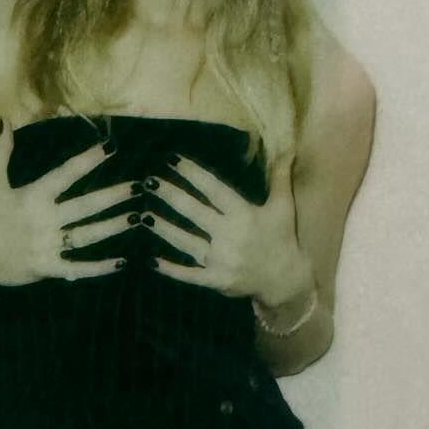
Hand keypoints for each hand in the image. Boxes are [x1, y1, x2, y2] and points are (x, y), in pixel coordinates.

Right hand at [0, 116, 131, 288]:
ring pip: (87, 235)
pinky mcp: (45, 268)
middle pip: (85, 206)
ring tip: (138, 217)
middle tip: (140, 187)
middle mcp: (43, 220)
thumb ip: (1, 151)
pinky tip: (120, 262)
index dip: (88, 161)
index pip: (65, 174)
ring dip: (113, 227)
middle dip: (114, 196)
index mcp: (32, 197)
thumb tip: (5, 120)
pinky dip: (98, 267)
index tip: (109, 149)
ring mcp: (46, 246)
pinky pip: (76, 268)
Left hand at [144, 148, 313, 306]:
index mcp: (244, 214)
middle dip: (170, 195)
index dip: (192, 174)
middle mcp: (230, 235)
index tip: (173, 160)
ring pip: (186, 241)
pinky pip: (189, 275)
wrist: (286, 280)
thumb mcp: (283, 206)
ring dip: (163, 228)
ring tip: (142, 215)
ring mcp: (222, 260)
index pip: (213, 189)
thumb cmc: (282, 238)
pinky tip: (152, 260)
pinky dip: (171, 269)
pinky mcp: (216, 280)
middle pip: (194, 212)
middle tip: (148, 181)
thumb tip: (286, 148)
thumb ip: (280, 177)